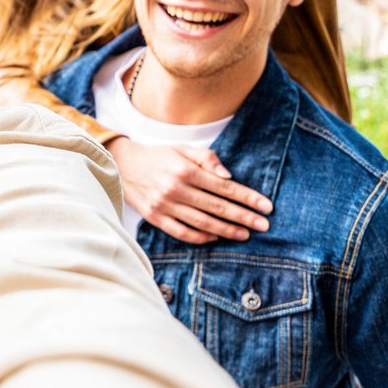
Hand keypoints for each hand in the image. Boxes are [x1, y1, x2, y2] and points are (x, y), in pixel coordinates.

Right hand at [107, 137, 271, 244]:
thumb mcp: (183, 149)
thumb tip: (228, 177)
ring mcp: (164, 206)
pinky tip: (215, 237)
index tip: (266, 207)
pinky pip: (181, 232)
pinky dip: (200, 237)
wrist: (121, 164)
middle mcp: (175, 189)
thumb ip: (207, 159)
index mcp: (185, 170)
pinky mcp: (155, 218)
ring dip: (226, 230)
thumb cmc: (158, 156)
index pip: (224, 187)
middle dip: (243, 217)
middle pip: (217, 207)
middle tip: (264, 225)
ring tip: (245, 235)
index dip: (248, 198)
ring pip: (202, 222)